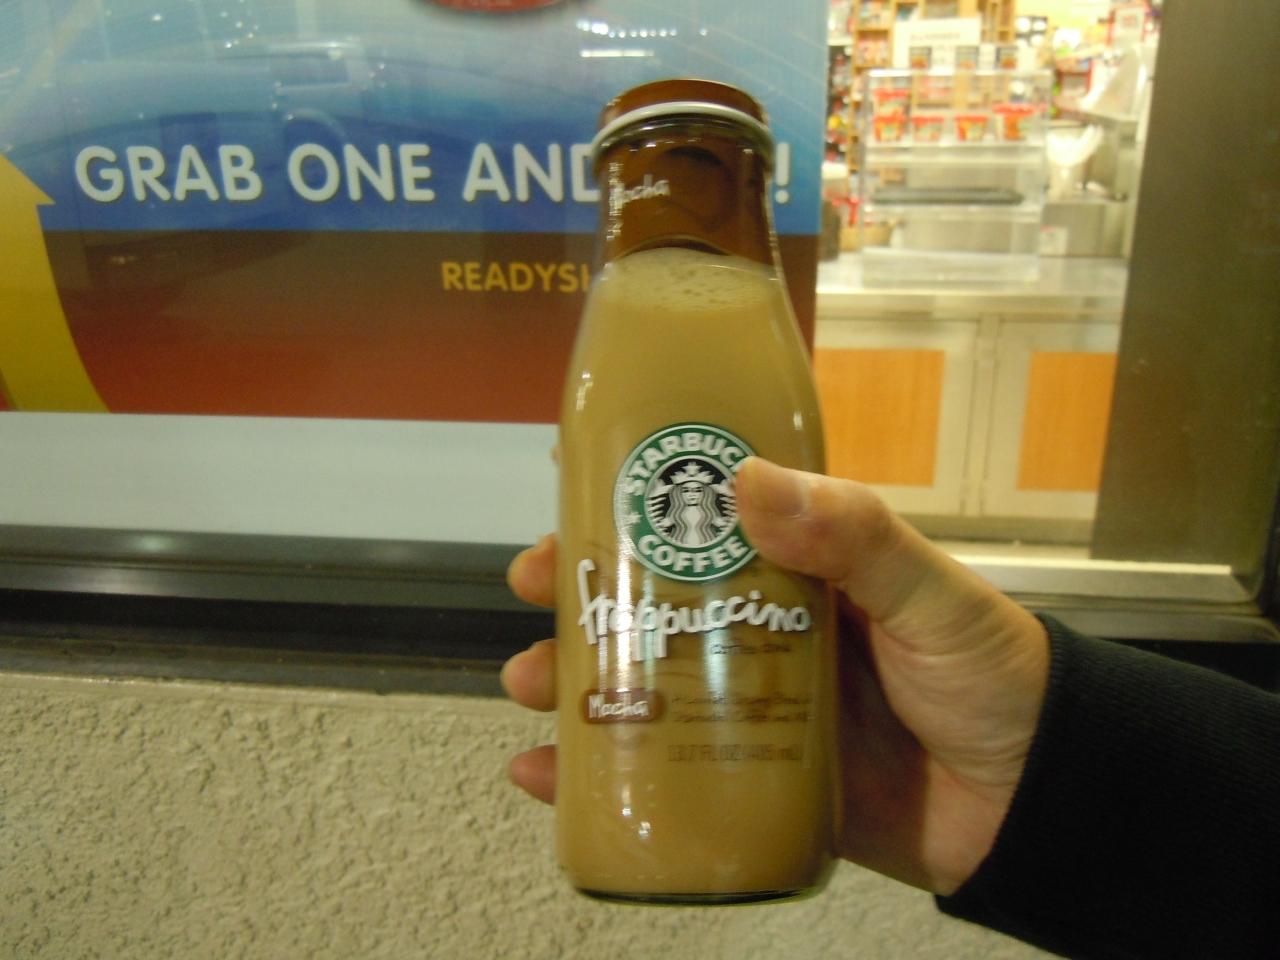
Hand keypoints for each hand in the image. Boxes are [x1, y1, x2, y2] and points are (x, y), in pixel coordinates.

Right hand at [502, 457, 1048, 895]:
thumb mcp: (931, 592)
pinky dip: (594, 778)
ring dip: (573, 681)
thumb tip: (745, 482)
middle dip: (580, 594)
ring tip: (527, 686)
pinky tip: (542, 777)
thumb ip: (855, 535)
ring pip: (639, 685)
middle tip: (533, 591)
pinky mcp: (748, 781)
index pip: (699, 523)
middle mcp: (760, 629)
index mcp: (798, 569)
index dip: (628, 506)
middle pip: (649, 602)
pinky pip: (658, 775)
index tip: (569, 496)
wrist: (1034, 804)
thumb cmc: (990, 677)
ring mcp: (748, 708)